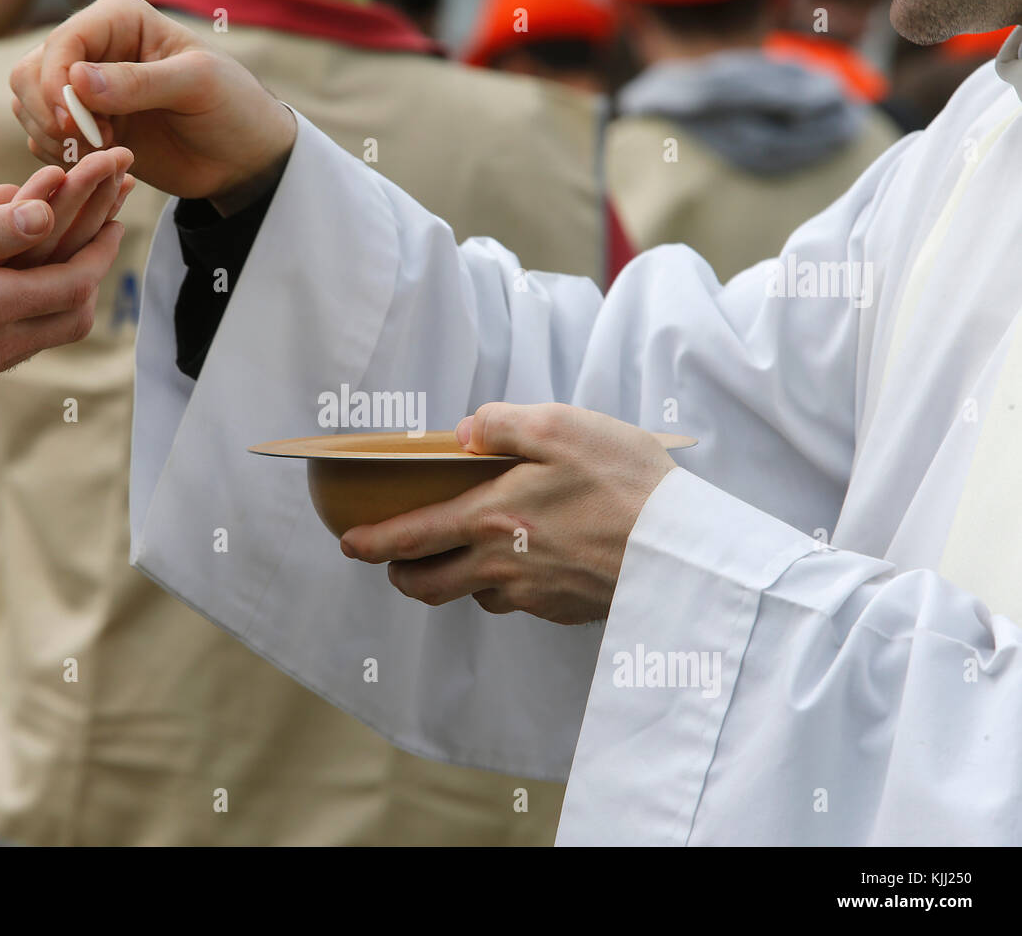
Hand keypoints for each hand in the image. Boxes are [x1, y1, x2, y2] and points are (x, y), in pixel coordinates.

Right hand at [0, 183, 124, 426]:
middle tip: (99, 239)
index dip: (101, 252)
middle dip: (94, 276)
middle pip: (73, 317)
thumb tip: (44, 212)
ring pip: (47, 335)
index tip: (115, 221)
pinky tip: (15, 292)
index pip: (74, 283)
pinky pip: (18, 346)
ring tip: (61, 259)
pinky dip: (33, 313)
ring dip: (65, 296)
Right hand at [10, 0, 296, 214]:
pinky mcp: (87, 128)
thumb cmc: (232, 107)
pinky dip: (63, 158)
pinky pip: (45, 140)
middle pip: (29, 74)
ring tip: (108, 153)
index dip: (55, 85)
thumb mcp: (196, 86)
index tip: (74, 124)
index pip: (61, 44)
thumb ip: (139, 82)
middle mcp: (93, 49)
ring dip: (56, 139)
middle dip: (49, 114)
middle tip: (94, 144)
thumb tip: (77, 80)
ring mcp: (86, 91)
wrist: (244, 156)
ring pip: (29, 107)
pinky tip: (104, 164)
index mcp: (118, 20)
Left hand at [339, 403, 677, 624]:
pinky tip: (527, 563)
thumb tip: (463, 431)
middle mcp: (502, 565)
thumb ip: (502, 424)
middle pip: (428, 584)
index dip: (372, 543)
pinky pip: (519, 603)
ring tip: (464, 555)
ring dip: (456, 580)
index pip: (411, 537)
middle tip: (393, 561)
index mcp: (491, 518)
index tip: (349, 544)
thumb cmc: (625, 482)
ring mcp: (532, 595)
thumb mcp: (561, 427)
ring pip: (474, 596)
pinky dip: (507, 587)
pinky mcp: (562, 610)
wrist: (684, 549)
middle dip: (401, 574)